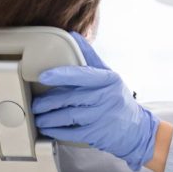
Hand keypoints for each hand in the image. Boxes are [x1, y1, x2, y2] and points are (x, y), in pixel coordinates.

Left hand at [32, 33, 157, 170]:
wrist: (137, 129)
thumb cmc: (118, 99)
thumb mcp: (110, 77)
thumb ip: (91, 58)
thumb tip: (74, 36)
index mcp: (108, 79)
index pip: (82, 74)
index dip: (61, 75)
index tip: (44, 76)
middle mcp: (106, 97)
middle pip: (70, 98)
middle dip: (47, 102)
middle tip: (35, 104)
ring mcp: (101, 117)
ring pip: (68, 116)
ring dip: (48, 119)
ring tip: (38, 118)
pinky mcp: (97, 134)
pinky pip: (72, 133)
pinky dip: (57, 132)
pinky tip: (49, 130)